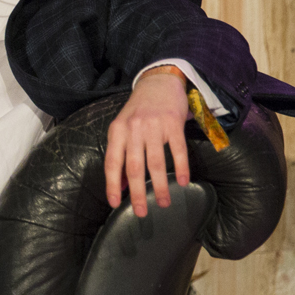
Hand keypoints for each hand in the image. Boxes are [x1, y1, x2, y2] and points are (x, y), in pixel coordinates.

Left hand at [104, 67, 193, 216]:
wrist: (159, 82)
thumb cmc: (139, 110)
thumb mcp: (122, 127)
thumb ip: (120, 153)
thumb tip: (121, 185)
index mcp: (117, 131)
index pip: (112, 163)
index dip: (112, 185)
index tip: (115, 204)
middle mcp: (133, 129)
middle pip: (133, 167)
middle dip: (137, 193)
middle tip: (141, 212)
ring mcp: (154, 126)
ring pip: (155, 162)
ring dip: (160, 186)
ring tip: (164, 203)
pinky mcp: (173, 123)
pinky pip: (178, 150)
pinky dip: (180, 168)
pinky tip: (182, 183)